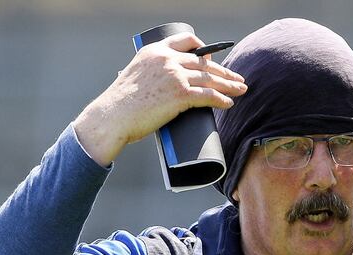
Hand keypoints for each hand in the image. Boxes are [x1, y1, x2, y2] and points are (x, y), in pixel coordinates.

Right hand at [74, 32, 247, 166]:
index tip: (214, 56)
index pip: (187, 41)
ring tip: (240, 89)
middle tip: (237, 78)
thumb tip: (167, 87)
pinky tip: (229, 102)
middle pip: (204, 62)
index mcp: (155, 51)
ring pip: (209, 78)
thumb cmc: (121, 104)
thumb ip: (153, 74)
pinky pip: (208, 95)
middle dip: (223, 71)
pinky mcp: (179, 94)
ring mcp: (174, 76)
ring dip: (229, 85)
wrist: (112, 116)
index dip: (204, 48)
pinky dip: (221, 99)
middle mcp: (167, 59)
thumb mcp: (136, 76)